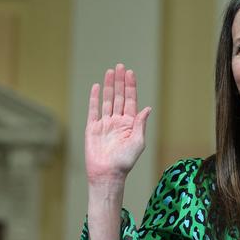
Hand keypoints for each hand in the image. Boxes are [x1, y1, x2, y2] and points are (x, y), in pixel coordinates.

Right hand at [85, 63, 150, 183]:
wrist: (107, 173)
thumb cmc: (125, 161)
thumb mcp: (138, 142)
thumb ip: (140, 124)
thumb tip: (147, 108)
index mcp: (130, 124)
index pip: (130, 101)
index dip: (130, 86)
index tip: (130, 73)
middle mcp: (118, 121)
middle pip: (119, 97)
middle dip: (120, 82)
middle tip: (120, 66)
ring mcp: (105, 124)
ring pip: (107, 100)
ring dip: (108, 86)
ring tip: (110, 72)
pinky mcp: (92, 128)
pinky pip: (93, 110)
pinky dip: (94, 98)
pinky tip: (96, 87)